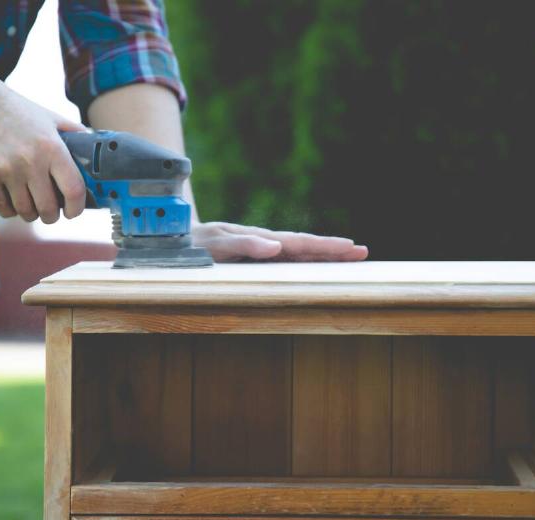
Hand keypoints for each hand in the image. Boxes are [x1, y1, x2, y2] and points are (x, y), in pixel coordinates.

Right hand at [0, 89, 86, 222]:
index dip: (77, 208)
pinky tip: (13, 202)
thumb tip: (96, 147)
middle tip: (51, 212)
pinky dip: (10, 210)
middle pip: (48, 208)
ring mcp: (6, 170)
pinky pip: (3, 208)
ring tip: (32, 207)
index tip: (74, 211)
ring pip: (25, 211)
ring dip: (31, 214)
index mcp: (52, 147)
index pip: (73, 190)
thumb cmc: (16, 110)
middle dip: (52, 216)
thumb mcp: (50, 117)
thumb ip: (74, 133)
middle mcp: (30, 161)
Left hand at [191, 222, 368, 261]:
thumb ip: (242, 245)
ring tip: (352, 255)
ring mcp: (259, 249)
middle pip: (302, 245)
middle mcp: (261, 242)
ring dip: (323, 255)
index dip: (322, 246)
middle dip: (332, 249)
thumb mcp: (214, 244)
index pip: (295, 242)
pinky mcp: (255, 257)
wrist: (172, 239)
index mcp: (255, 238)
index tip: (348, 247)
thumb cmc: (192, 243)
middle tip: (362, 251)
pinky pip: (285, 260)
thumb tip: (276, 246)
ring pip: (297, 252)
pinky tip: (320, 265)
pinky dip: (306, 261)